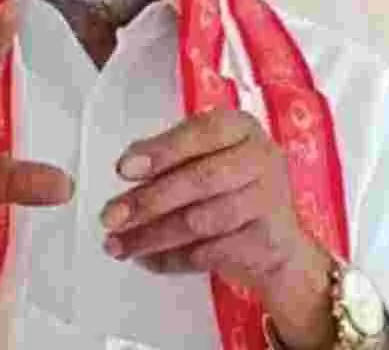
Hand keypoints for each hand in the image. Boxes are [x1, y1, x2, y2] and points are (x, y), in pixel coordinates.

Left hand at [98, 107, 316, 293]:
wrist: (277, 244)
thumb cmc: (231, 190)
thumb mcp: (204, 160)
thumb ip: (169, 158)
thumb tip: (130, 164)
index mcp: (242, 128)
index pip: (202, 133)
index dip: (162, 151)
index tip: (123, 169)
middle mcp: (261, 159)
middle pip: (201, 179)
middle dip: (149, 200)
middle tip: (111, 216)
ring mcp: (268, 202)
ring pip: (201, 221)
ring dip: (153, 236)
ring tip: (119, 244)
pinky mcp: (265, 243)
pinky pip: (209, 254)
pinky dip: (172, 259)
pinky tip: (147, 259)